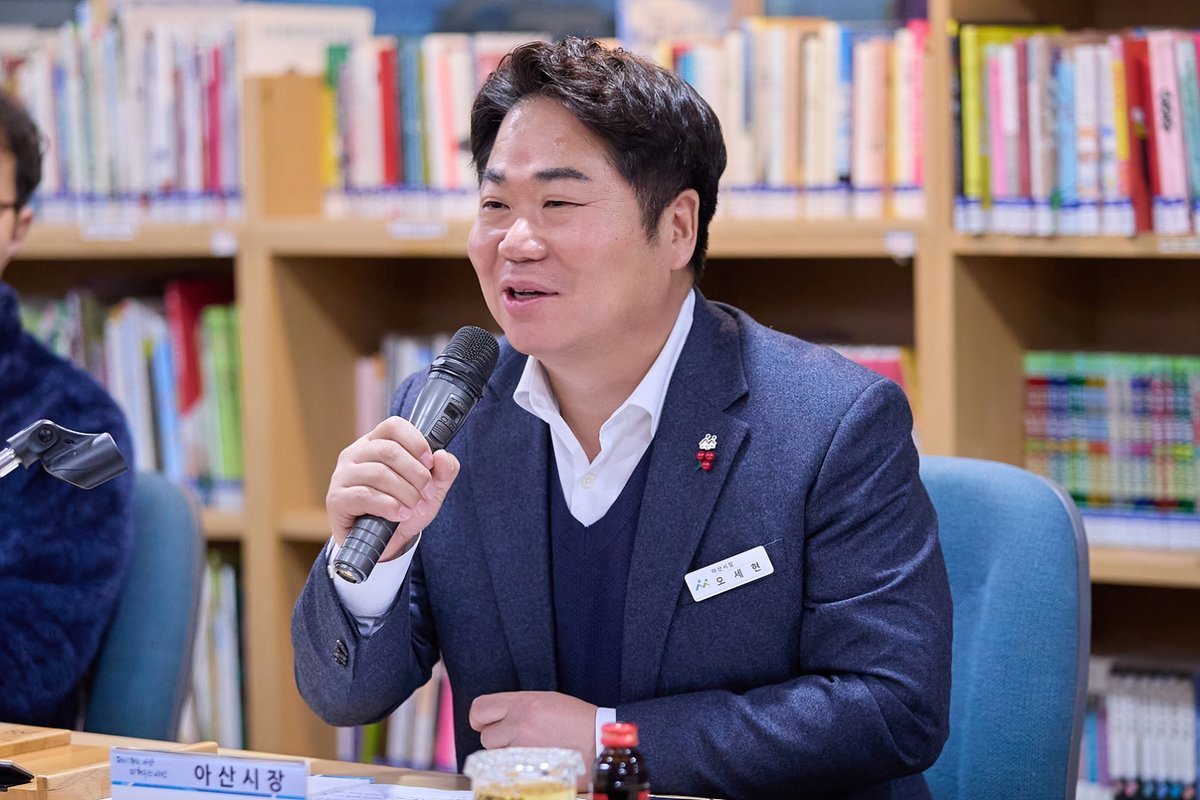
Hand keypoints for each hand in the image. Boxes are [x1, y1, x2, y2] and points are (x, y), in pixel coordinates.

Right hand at [326, 416, 459, 560]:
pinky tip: (401, 514)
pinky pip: (365, 495)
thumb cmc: (404, 508)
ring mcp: (343, 475)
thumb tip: (443, 456)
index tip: (430, 462)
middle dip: (416, 474)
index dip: (415, 441)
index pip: (393, 426)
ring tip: (416, 508)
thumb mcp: (431, 490)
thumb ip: (444, 472)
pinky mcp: (337, 498)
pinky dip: (389, 506)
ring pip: (379, 473)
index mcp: (376, 443)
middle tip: (427, 493)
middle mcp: (356, 454)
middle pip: (389, 451)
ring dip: (405, 493)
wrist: (385, 544)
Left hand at [470, 691, 597, 767]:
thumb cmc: (579, 721)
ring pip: (496, 757)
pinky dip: (516, 770)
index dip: (480, 719)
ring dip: (507, 756)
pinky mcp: (527, 770)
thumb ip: (520, 707)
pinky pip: (508, 772)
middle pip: (486, 737)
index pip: (480, 708)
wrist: (600, 742)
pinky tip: (532, 765)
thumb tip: (501, 717)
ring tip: (528, 752)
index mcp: (523, 703)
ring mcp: (522, 749)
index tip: (486, 723)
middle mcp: (519, 724)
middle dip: (497, 740)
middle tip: (514, 740)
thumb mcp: (547, 701)